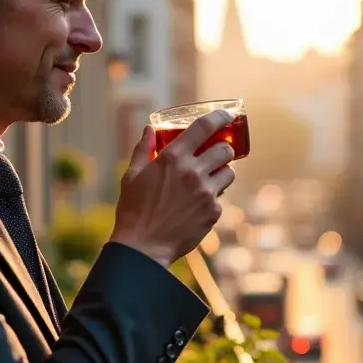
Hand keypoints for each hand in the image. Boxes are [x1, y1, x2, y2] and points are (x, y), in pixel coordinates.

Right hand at [110, 109, 236, 267]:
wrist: (143, 247)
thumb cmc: (134, 210)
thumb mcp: (132, 176)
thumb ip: (143, 149)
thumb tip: (149, 129)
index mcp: (172, 157)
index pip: (204, 127)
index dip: (220, 117)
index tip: (227, 115)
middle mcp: (193, 171)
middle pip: (225, 148)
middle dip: (223, 148)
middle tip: (217, 153)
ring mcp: (206, 192)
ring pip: (229, 172)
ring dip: (222, 172)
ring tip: (210, 178)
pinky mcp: (213, 212)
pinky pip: (220, 197)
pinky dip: (213, 197)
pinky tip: (198, 204)